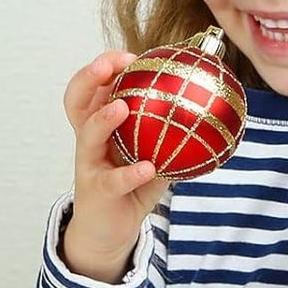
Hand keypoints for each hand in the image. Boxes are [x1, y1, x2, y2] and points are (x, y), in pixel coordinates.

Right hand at [60, 51, 166, 282]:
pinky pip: (112, 180)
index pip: (92, 87)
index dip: (103, 67)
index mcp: (99, 125)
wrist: (108, 230)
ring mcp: (89, 165)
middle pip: (77, 101)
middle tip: (108, 67)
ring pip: (88, 136)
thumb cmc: (131, 185)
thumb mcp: (150, 153)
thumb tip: (209, 106)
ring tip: (121, 107)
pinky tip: (147, 167)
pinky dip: (130, 173)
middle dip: (89, 78)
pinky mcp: (97, 192)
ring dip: (103, 119)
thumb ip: (168, 132)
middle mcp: (88, 140)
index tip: (128, 57)